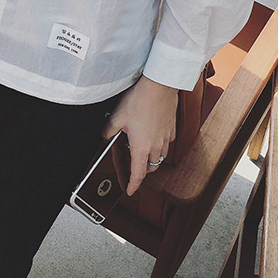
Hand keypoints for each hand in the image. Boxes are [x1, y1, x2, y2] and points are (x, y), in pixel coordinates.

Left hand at [103, 76, 177, 195]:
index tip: (129, 190)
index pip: (138, 174)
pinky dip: (160, 145)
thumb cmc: (139, 101)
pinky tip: (154, 136)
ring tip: (143, 151)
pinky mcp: (171, 128)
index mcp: (141, 148)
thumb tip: (105, 136)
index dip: (133, 184)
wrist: (159, 87)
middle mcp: (155, 146)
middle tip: (134, 167)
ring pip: (160, 157)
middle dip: (142, 171)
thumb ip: (109, 130)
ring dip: (152, 158)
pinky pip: (166, 143)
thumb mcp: (117, 116)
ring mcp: (165, 138)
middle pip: (150, 167)